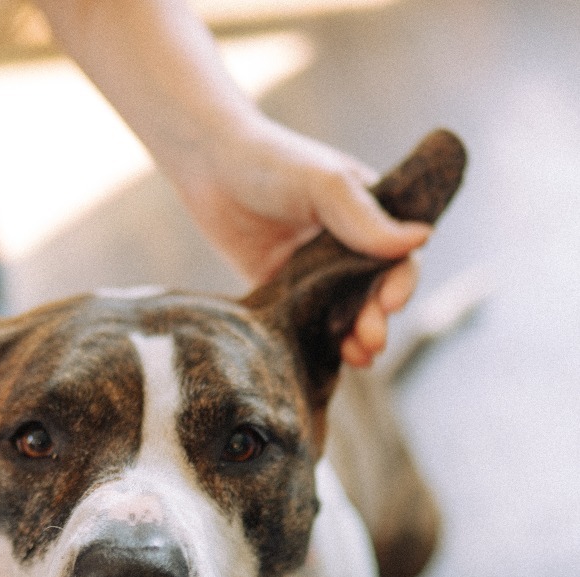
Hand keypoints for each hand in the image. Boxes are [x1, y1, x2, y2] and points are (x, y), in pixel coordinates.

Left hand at [173, 119, 430, 365]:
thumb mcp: (323, 184)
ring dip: (352, 338)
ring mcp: (313, 273)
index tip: (392, 303)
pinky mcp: (280, 292)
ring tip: (357, 359)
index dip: (400, 284)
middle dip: (376, 320)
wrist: (208, 165)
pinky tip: (322, 362)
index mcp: (368, 218)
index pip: (397, 259)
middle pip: (371, 295)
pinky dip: (315, 344)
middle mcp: (345, 248)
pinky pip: (303, 323)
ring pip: (341, 314)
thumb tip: (420, 240)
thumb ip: (364, 216)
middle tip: (372, 341)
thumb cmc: (273, 161)